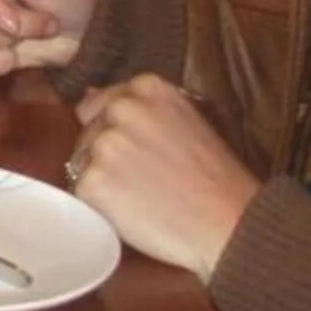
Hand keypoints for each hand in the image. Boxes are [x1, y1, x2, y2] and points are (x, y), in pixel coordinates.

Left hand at [66, 74, 257, 280]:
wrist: (229, 223)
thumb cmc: (216, 178)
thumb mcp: (187, 120)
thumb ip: (143, 106)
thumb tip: (89, 95)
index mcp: (146, 87)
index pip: (100, 103)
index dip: (116, 131)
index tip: (139, 151)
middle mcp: (121, 109)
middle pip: (89, 131)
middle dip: (107, 153)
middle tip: (144, 177)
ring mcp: (103, 145)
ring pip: (81, 160)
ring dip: (101, 177)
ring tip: (141, 194)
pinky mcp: (91, 182)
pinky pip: (81, 190)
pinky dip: (99, 203)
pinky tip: (133, 209)